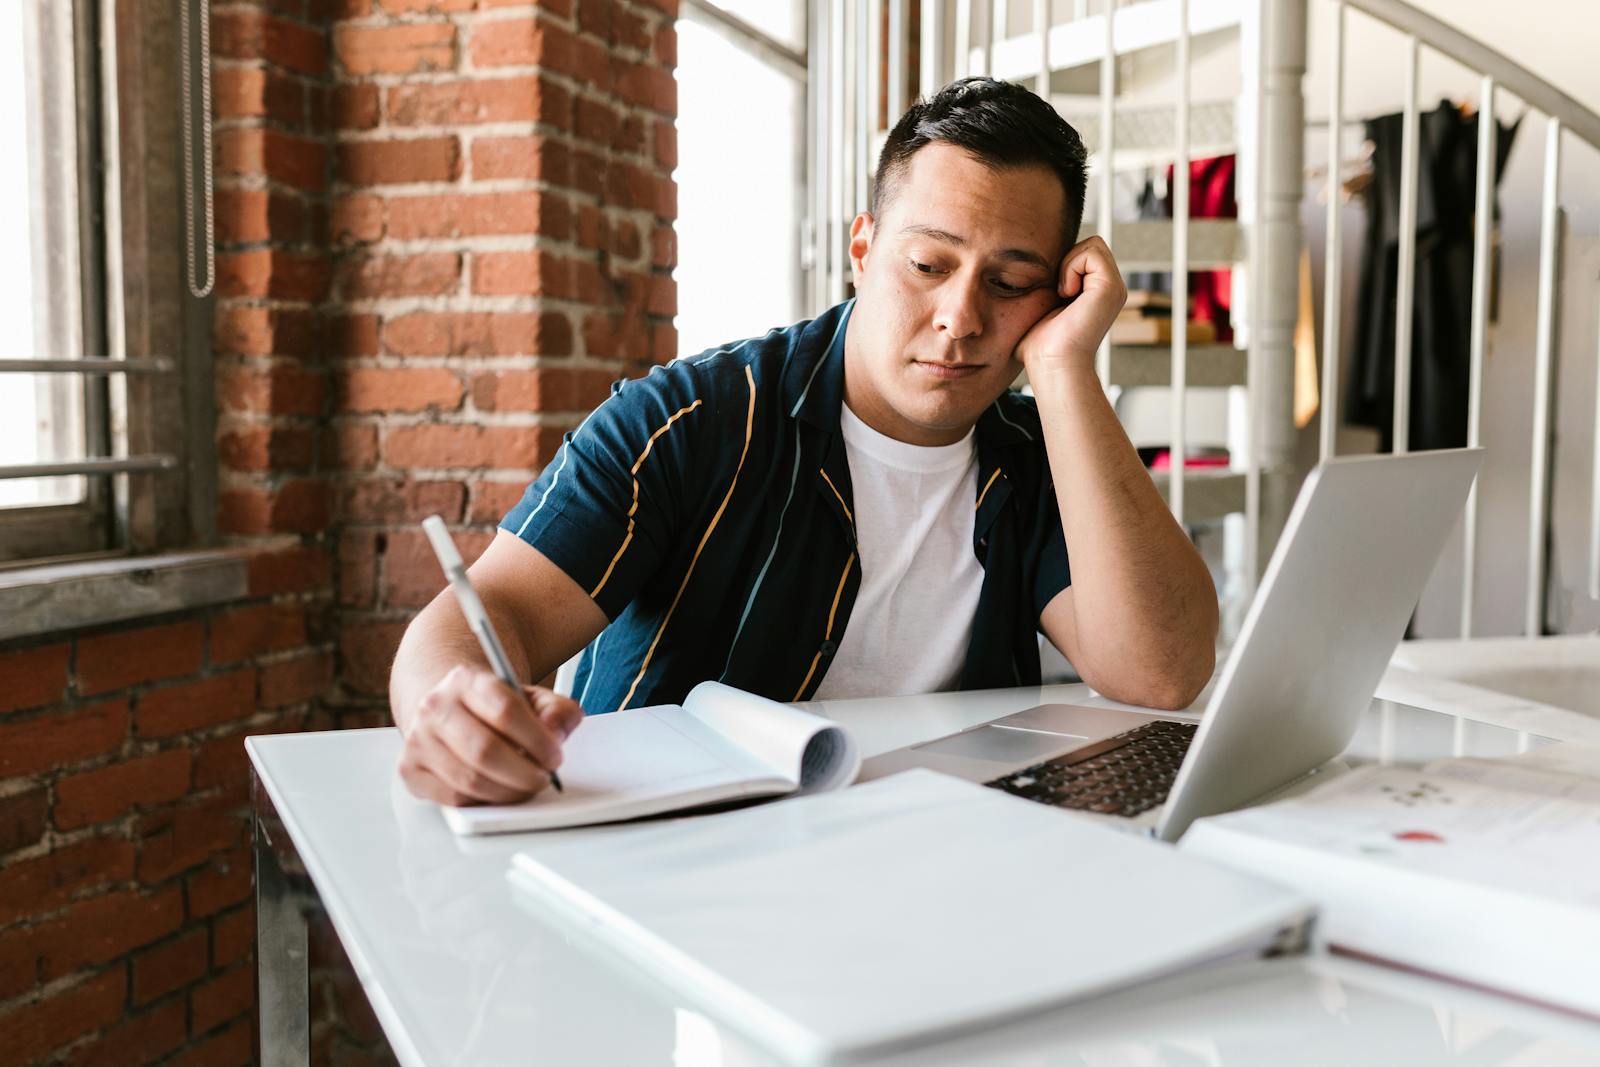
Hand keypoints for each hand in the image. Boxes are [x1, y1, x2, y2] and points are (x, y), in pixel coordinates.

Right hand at [398, 665, 582, 805]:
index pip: (505, 710)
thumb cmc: (492, 707)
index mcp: (466, 680)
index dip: (537, 739)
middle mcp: (435, 706)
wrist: (448, 707)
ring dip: (508, 791)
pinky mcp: (410, 770)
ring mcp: (418, 739)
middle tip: (543, 778)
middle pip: (485, 750)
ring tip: (526, 786)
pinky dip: (484, 801)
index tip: (555, 756)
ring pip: (469, 780)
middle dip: (524, 772)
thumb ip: (556, 711)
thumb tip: (556, 734)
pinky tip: (499, 790)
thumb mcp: (531, 698)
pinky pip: (453, 798)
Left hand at [1015, 236, 1126, 374]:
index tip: (1055, 294)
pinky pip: (1091, 252)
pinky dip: (1071, 268)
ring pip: (1092, 244)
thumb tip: (1029, 267)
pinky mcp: (1112, 287)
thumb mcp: (1043, 305)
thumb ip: (1049, 283)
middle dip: (1067, 261)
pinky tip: (1067, 294)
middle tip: (1060, 293)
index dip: (1063, 264)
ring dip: (1068, 265)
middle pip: (1090, 244)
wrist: (1050, 364)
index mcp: (1097, 291)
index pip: (1083, 251)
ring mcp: (1114, 287)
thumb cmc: (1040, 344)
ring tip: (1063, 294)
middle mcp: (1110, 288)